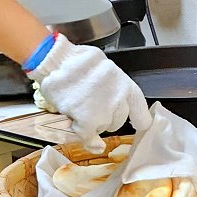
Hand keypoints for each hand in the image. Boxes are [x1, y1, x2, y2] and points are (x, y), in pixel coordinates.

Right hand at [28, 37, 152, 152]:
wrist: (56, 61)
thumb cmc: (77, 61)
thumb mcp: (104, 69)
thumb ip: (112, 89)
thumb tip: (111, 110)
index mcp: (125, 85)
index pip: (140, 111)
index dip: (138, 120)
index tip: (137, 124)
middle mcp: (118, 100)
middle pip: (118, 121)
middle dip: (106, 118)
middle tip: (91, 106)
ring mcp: (103, 112)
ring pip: (101, 128)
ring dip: (91, 122)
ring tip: (78, 106)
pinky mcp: (87, 121)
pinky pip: (86, 135)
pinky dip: (79, 131)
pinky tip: (72, 119)